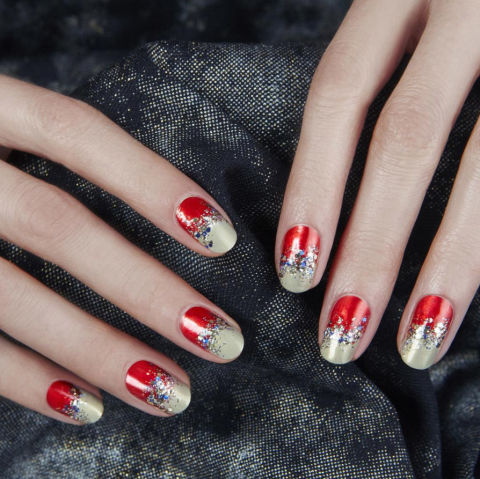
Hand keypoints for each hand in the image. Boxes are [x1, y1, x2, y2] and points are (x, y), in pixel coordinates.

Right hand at [0, 75, 243, 423]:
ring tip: (172, 392)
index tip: (221, 237)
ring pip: (12, 298)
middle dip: (147, 291)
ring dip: (99, 353)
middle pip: (56, 228)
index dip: (152, 184)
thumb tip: (172, 211)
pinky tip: (87, 407)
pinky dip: (26, 382)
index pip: (76, 133)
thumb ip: (57, 152)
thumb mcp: (3, 123)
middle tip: (221, 339)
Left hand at [276, 0, 479, 367]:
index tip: (295, 271)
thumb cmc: (457, 3)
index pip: (339, 93)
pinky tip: (469, 286)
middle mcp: (467, 0)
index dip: (312, 187)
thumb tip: (357, 204)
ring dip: (451, 264)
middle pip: (406, 138)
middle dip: (372, 246)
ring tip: (417, 340)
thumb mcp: (413, 13)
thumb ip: (392, 83)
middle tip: (340, 332)